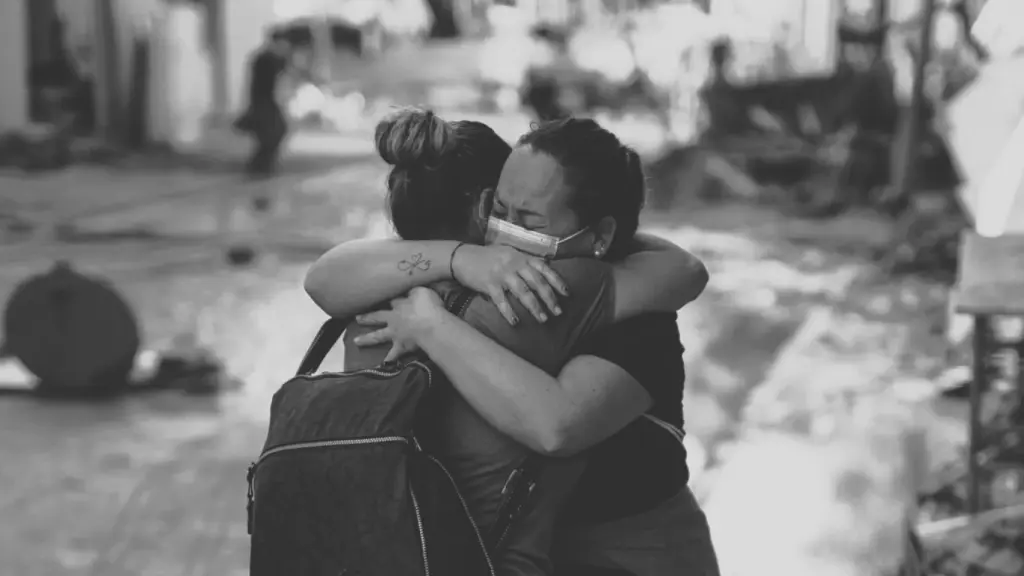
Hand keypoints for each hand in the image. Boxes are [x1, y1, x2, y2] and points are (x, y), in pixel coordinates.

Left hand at [352, 287, 445, 361]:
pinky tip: (383, 365)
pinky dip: (388, 360)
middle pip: (377, 317)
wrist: (430, 325)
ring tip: (357, 341)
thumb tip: (411, 292)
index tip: (386, 299)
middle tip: (357, 318)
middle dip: (367, 317)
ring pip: (378, 336)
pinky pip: (393, 355)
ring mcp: (395, 334)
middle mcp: (393, 319)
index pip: (393, 300)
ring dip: (367, 339)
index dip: (390, 300)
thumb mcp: (422, 292)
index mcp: (400, 304)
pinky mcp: (401, 347)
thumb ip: (415, 292)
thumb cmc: (428, 307)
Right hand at [452, 244, 568, 324]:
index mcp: (521, 256)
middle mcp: (514, 263)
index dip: (557, 281)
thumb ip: (524, 261)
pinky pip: (502, 301)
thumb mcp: (508, 253)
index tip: (566, 294)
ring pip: (523, 292)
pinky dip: (509, 312)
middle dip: (549, 298)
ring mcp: (502, 273)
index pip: (544, 268)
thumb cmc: (487, 257)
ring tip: (542, 319)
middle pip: (536, 282)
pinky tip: (515, 322)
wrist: (462, 257)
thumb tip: (544, 270)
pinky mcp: (489, 284)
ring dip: (534, 307)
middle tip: (557, 312)